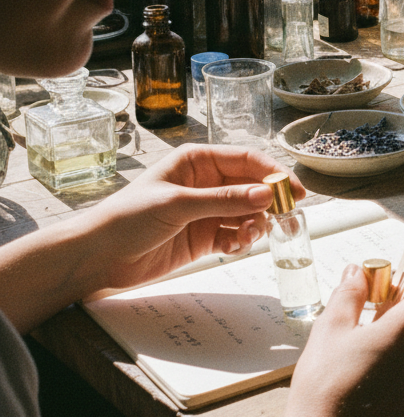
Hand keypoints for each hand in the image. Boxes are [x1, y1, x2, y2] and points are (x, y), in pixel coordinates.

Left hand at [83, 144, 303, 291]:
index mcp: (197, 161)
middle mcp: (206, 183)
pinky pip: (235, 235)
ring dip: (256, 225)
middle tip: (286, 216)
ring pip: (248, 213)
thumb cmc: (126, 218)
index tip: (294, 189)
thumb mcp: (178, 204)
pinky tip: (234, 247)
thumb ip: (225, 200)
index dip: (273, 172)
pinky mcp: (204, 238)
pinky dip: (241, 242)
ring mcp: (206, 211)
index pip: (246, 159)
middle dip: (269, 201)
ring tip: (249, 236)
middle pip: (252, 186)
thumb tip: (266, 194)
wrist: (97, 257)